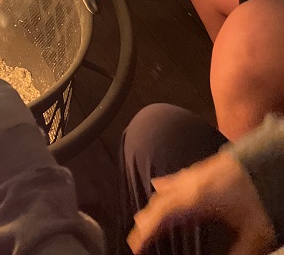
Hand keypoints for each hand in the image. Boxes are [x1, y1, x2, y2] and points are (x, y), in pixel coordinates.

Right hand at [127, 150, 274, 254]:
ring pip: (166, 190)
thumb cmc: (261, 194)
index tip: (135, 246)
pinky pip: (175, 178)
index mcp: (198, 199)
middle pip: (161, 202)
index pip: (163, 216)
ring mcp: (197, 173)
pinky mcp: (204, 168)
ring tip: (143, 218)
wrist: (272, 160)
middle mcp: (192, 183)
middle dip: (146, 220)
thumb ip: (238, 252)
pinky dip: (164, 187)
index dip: (147, 231)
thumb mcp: (254, 234)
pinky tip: (160, 185)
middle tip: (137, 238)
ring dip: (154, 205)